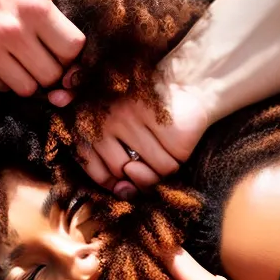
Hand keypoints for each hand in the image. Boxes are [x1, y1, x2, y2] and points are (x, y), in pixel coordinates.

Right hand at [0, 0, 84, 95]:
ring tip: (28, 57)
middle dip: (57, 65)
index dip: (74, 47)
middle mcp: (13, 30)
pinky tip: (7, 54)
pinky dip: (9, 73)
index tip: (68, 39)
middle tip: (51, 51)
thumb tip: (53, 11)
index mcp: (36, 5)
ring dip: (32, 75)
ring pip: (26, 87)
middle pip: (52, 74)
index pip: (72, 49)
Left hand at [64, 73, 210, 193]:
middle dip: (139, 173)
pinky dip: (175, 161)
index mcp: (91, 120)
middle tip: (150, 152)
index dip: (110, 181)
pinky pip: (167, 168)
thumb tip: (124, 193)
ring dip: (160, 168)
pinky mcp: (160, 124)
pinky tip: (174, 140)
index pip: (93, 167)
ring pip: (147, 173)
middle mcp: (107, 117)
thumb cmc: (152, 123)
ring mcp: (133, 118)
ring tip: (162, 144)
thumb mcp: (126, 145)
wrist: (188, 87)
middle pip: (120, 173)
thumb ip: (117, 171)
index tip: (124, 175)